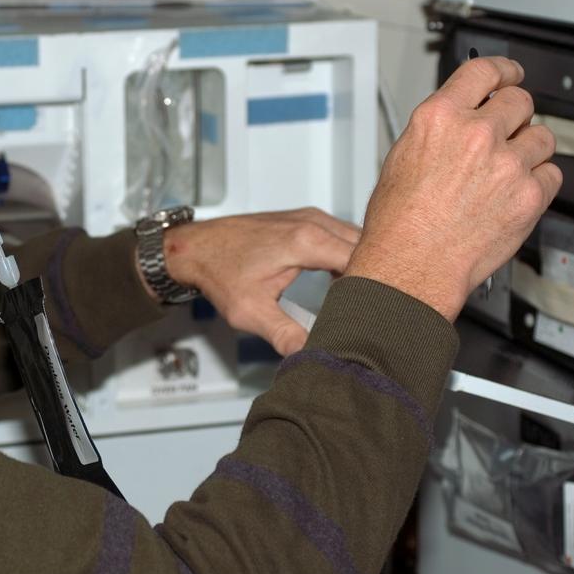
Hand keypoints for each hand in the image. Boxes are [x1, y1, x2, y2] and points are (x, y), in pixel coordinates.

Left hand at [152, 208, 361, 355]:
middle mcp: (313, 222)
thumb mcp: (250, 312)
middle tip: (377, 309)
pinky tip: (341, 282)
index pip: (364, 260)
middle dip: (374, 276)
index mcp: (307, 240)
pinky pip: (341, 235)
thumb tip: (312, 356)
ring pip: (356, 238)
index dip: (375, 287)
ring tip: (362, 298)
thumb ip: (285, 335)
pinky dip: (348, 255)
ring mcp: (310, 217)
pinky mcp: (305, 220)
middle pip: (366, 246)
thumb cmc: (218, 272)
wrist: (195, 247)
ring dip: (362, 265)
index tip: (377, 312)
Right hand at [344, 56, 560, 320]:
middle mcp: (476, 133)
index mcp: (440, 118)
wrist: (412, 265)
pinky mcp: (529, 195)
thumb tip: (460, 120)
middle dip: (516, 114)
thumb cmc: (399, 223)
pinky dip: (539, 182)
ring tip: (510, 169)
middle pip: (520, 100)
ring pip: (542, 136)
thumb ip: (439, 131)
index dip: (503, 69)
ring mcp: (507, 163)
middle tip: (511, 129)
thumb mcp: (402, 157)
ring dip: (530, 148)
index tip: (511, 74)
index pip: (484, 71)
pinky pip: (552, 175)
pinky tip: (516, 193)